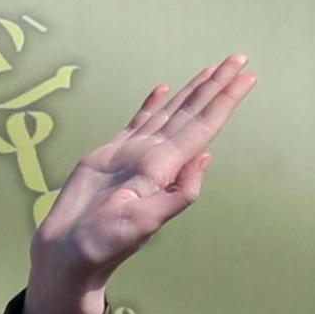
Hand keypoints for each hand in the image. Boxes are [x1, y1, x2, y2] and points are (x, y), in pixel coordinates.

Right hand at [23, 55, 252, 313]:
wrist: (68, 255)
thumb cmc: (102, 245)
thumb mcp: (143, 224)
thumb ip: (177, 195)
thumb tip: (207, 156)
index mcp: (165, 167)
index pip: (203, 126)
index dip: (225, 100)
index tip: (246, 75)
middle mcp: (155, 157)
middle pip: (192, 113)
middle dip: (216, 86)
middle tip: (239, 58)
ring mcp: (133, 154)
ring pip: (169, 113)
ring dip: (191, 91)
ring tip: (212, 69)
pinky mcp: (109, 156)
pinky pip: (137, 121)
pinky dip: (151, 104)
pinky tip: (162, 90)